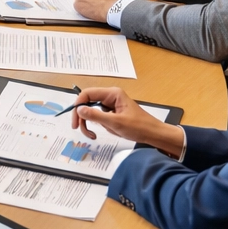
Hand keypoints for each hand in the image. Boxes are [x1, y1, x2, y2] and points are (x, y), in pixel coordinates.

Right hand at [70, 87, 184, 157]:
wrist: (152, 134)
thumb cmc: (138, 127)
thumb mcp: (115, 122)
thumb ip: (95, 115)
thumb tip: (79, 109)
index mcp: (112, 94)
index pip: (87, 94)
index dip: (78, 105)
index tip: (75, 120)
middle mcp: (110, 96)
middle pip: (87, 102)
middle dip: (82, 117)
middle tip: (78, 129)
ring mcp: (111, 104)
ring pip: (91, 111)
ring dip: (88, 123)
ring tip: (92, 135)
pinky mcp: (112, 112)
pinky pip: (98, 116)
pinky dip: (96, 125)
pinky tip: (101, 131)